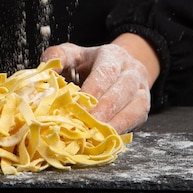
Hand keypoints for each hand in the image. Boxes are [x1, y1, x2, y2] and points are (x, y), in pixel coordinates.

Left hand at [41, 36, 157, 132]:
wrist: (116, 68)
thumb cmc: (88, 64)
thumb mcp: (72, 54)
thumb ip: (57, 57)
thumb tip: (49, 70)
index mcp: (113, 55)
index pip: (106, 72)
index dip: (93, 90)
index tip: (77, 106)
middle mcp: (132, 70)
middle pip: (123, 89)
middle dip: (104, 109)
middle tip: (86, 125)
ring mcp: (141, 89)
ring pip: (135, 106)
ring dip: (114, 123)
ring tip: (95, 135)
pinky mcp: (143, 107)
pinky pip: (136, 120)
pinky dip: (120, 130)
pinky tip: (104, 138)